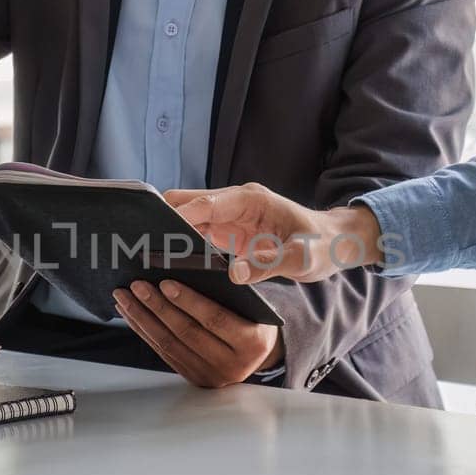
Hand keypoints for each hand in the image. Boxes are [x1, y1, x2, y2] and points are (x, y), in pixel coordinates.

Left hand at [113, 280, 282, 387]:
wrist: (259, 354)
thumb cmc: (254, 319)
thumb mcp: (253, 306)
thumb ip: (229, 292)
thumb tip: (187, 268)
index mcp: (252, 343)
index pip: (215, 319)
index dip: (188, 301)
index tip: (165, 283)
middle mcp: (232, 365)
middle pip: (186, 332)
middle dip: (157, 307)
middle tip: (137, 286)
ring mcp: (211, 375)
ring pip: (169, 344)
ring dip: (142, 318)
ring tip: (125, 298)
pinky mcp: (194, 378)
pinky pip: (164, 353)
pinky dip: (145, 331)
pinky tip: (132, 315)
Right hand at [166, 183, 383, 284]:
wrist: (333, 243)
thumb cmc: (321, 246)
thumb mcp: (302, 258)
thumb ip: (269, 264)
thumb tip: (234, 274)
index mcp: (250, 200)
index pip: (206, 202)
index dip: (180, 216)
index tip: (157, 231)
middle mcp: (233, 204)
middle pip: (186, 204)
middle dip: (163, 221)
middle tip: (141, 245)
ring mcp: (228, 219)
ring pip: (185, 221)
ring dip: (168, 237)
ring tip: (146, 258)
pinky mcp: (227, 235)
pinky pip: (195, 237)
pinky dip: (180, 249)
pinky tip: (166, 267)